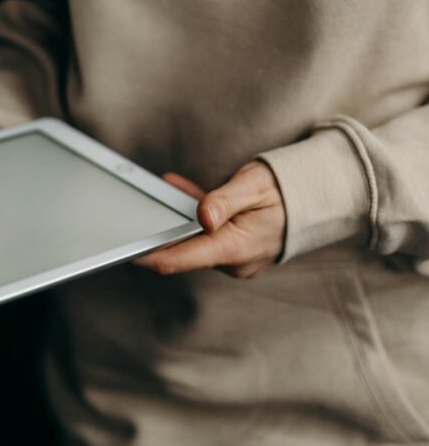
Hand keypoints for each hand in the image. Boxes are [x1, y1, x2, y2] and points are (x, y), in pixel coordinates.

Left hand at [132, 161, 285, 279]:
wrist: (319, 200)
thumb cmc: (287, 190)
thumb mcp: (255, 185)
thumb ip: (225, 201)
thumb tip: (202, 216)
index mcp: (236, 247)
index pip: (181, 257)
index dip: (150, 254)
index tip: (126, 250)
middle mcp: (234, 260)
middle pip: (186, 249)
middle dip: (164, 227)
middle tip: (146, 203)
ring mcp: (235, 258)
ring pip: (196, 239)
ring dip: (182, 217)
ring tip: (167, 186)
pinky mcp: (236, 251)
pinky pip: (208, 235)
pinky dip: (196, 216)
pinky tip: (182, 191)